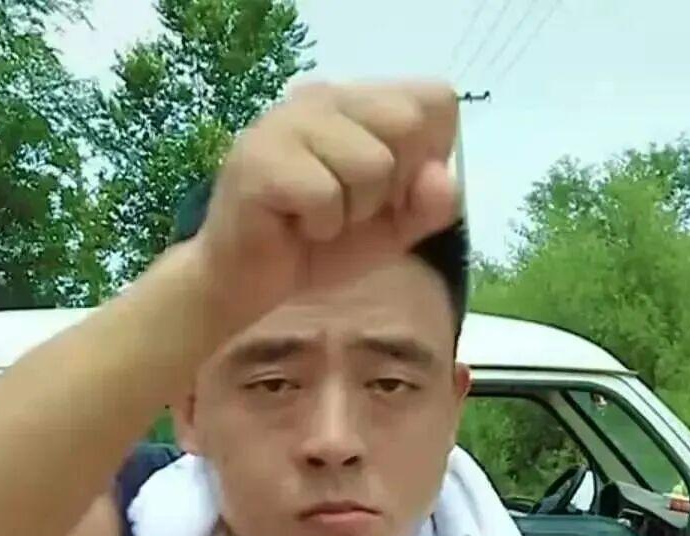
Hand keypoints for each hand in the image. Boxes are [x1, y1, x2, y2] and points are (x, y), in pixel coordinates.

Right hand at [194, 80, 459, 330]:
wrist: (246, 284)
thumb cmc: (316, 248)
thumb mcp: (391, 230)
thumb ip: (428, 206)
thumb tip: (443, 179)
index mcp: (360, 103)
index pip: (434, 100)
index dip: (427, 158)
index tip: (390, 193)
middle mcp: (324, 96)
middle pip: (408, 121)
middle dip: (390, 186)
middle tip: (348, 209)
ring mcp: (288, 122)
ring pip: (371, 162)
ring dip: (352, 212)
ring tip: (317, 219)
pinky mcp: (261, 158)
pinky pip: (325, 194)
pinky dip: (319, 228)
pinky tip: (293, 228)